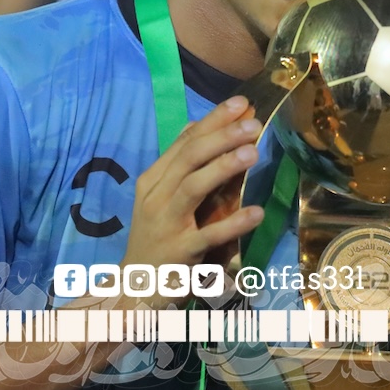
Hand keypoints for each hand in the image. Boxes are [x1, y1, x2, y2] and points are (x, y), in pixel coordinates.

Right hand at [122, 95, 264, 305]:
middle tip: (252, 123)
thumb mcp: (160, 195)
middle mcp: (156, 197)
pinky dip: (232, 224)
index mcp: (154, 179)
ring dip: (223, 167)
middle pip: (188, 158)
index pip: (184, 142)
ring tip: (253, 152)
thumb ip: (179, 162)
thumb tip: (198, 123)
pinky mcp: (179, 253)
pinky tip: (256, 212)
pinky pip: (208, 236)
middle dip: (221, 137)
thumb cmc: (154, 236)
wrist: (133, 286)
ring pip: (193, 188)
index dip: (213, 121)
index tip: (242, 103)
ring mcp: (166, 224)